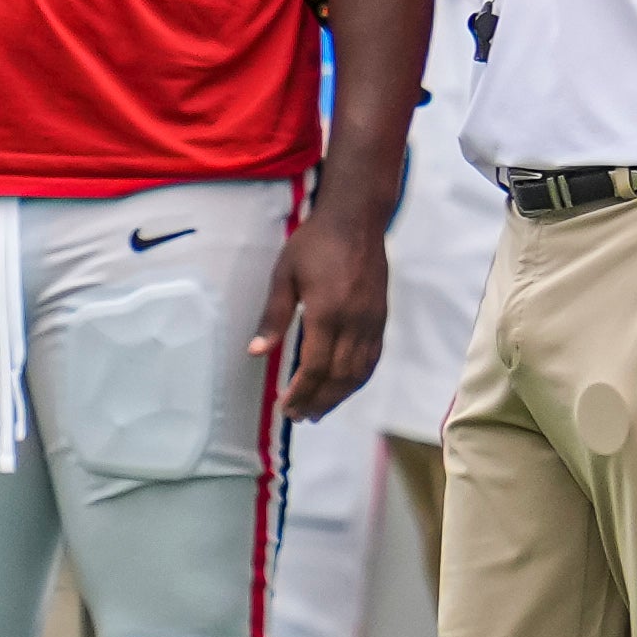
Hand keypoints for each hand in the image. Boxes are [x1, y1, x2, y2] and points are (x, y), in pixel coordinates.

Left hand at [253, 206, 389, 421]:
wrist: (356, 219)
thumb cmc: (314, 243)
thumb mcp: (283, 275)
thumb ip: (273, 316)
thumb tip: (255, 352)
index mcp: (327, 312)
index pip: (315, 366)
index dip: (301, 392)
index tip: (285, 407)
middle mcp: (354, 321)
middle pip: (339, 376)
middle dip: (318, 401)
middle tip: (298, 417)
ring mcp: (372, 320)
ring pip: (359, 371)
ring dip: (338, 396)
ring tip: (318, 412)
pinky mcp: (381, 317)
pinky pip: (372, 357)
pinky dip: (358, 379)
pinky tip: (343, 387)